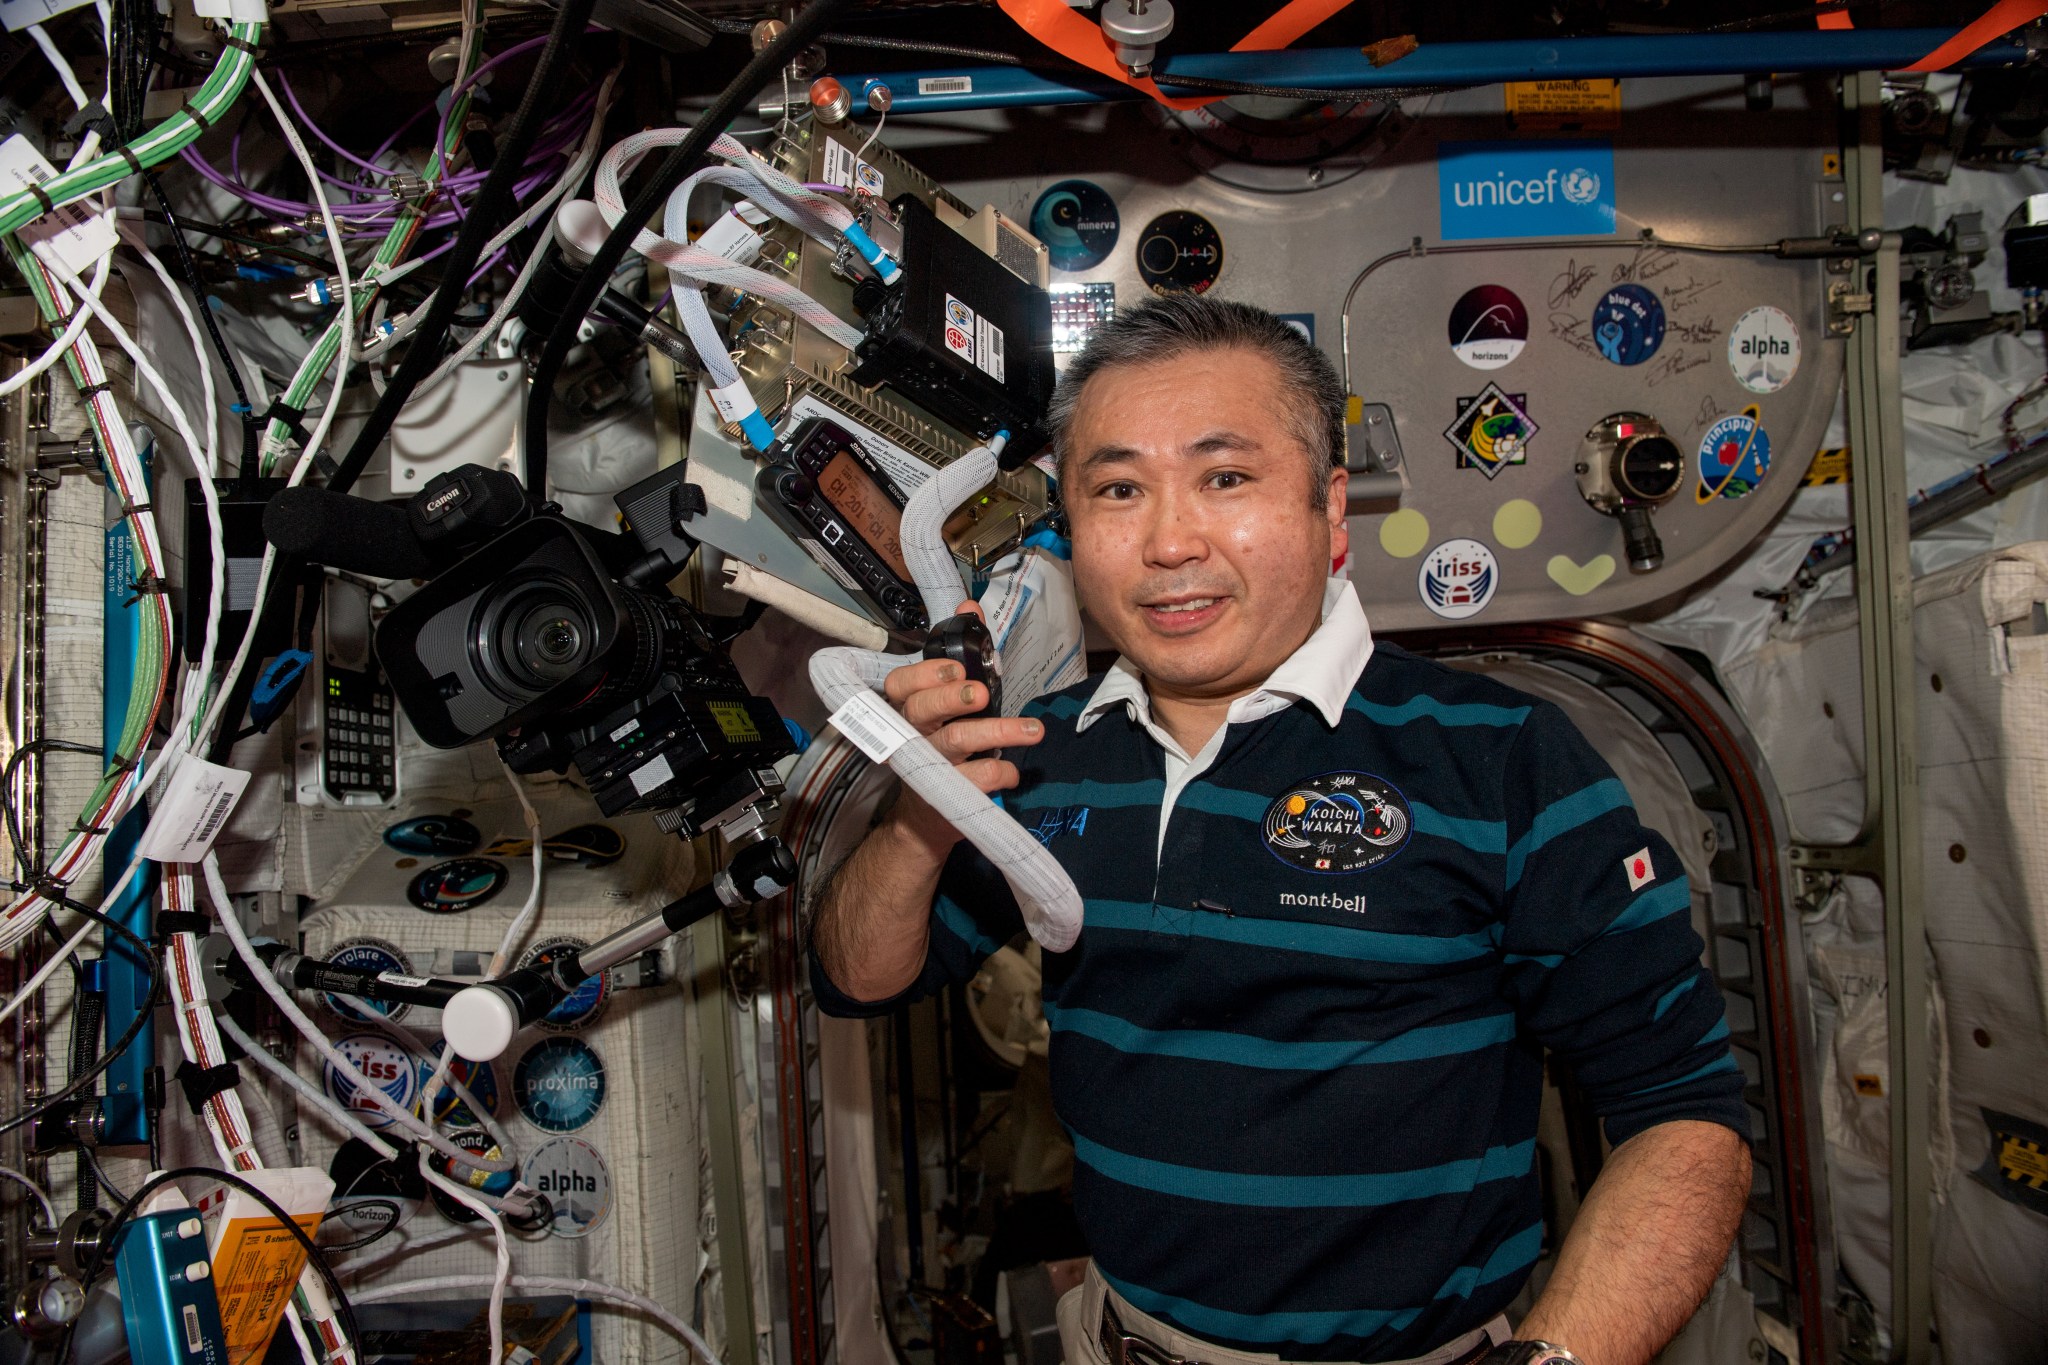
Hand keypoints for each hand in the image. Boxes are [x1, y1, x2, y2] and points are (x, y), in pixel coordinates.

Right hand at [880, 601, 1044, 854]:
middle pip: (923, 709)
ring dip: (999, 731)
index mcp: (911, 709)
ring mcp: (930, 765)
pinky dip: (1001, 773)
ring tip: (1032, 730)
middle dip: (953, 697)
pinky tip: (1013, 771)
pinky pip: (978, 779)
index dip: (925, 674)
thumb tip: (970, 606)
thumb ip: (961, 652)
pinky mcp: (949, 795)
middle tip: (981, 693)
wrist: (927, 817)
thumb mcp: (947, 700)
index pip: (900, 684)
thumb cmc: (942, 748)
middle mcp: (915, 734)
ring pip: (958, 741)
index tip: (956, 667)